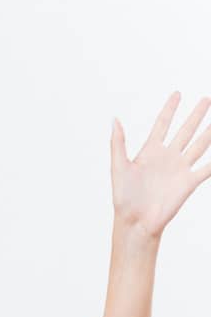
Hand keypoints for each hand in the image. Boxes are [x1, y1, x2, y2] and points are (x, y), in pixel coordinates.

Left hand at [110, 92, 210, 237]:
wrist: (135, 221)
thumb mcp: (118, 167)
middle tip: (207, 99)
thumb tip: (114, 119)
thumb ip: (118, 143)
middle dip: (196, 115)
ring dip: (210, 131)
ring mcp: (180, 168)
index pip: (163, 124)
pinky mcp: (189, 182)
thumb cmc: (124, 197)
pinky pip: (207, 167)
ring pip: (200, 144)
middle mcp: (168, 157)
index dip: (170, 110)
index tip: (177, 94)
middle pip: (185, 130)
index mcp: (150, 152)